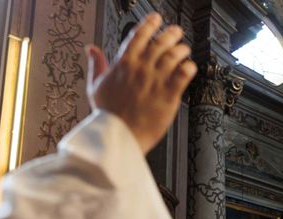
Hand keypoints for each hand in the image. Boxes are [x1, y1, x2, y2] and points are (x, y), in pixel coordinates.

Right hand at [85, 13, 196, 153]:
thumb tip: (91, 49)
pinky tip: (190, 67)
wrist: (119, 136)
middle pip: (160, 42)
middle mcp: (141, 68)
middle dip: (171, 34)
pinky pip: (184, 74)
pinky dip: (189, 68)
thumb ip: (97, 65)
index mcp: (124, 63)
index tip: (157, 18)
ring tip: (184, 50)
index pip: (139, 35)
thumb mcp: (95, 86)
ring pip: (174, 55)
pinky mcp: (169, 95)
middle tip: (177, 32)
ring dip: (181, 50)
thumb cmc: (108, 115)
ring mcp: (156, 80)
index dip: (150, 24)